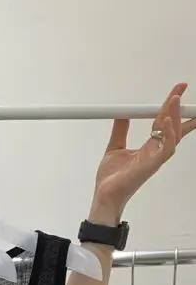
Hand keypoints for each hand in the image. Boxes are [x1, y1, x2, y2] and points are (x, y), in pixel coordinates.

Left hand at [91, 83, 195, 223]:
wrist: (104, 195)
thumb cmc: (111, 179)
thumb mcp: (115, 147)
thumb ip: (120, 130)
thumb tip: (122, 113)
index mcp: (149, 147)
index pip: (164, 123)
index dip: (171, 108)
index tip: (177, 92)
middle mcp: (155, 152)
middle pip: (173, 126)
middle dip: (179, 107)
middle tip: (181, 89)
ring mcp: (155, 159)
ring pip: (174, 135)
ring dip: (175, 117)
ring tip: (174, 100)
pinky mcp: (152, 166)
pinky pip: (167, 148)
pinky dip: (169, 134)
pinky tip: (166, 122)